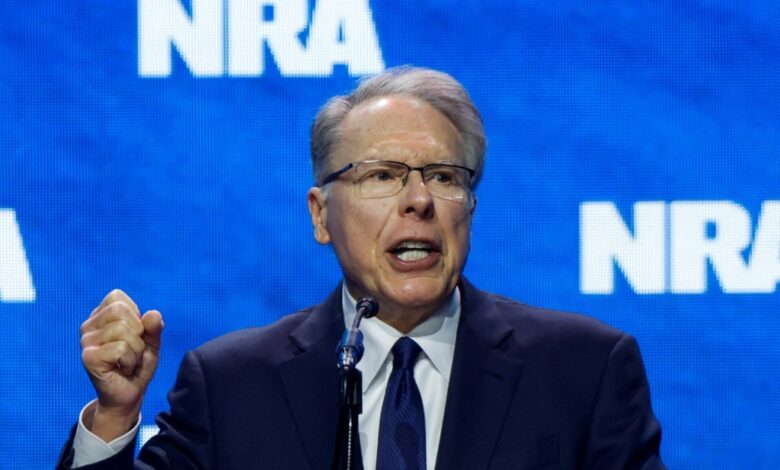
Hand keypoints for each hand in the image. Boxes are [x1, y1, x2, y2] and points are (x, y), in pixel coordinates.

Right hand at [80, 289, 162, 440]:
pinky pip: (121, 348)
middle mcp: (88, 326)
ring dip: (135, 350)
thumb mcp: (151, 342)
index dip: (134, 316)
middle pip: (121, 311)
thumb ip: (154, 327)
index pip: (117, 298)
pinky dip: (130, 361)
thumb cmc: (138, 364)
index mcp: (100, 316)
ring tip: (127, 361)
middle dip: (137, 333)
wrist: (129, 394)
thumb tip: (153, 314)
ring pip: (123, 330)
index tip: (133, 335)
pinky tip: (123, 369)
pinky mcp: (88, 358)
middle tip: (131, 351)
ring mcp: (85, 342)